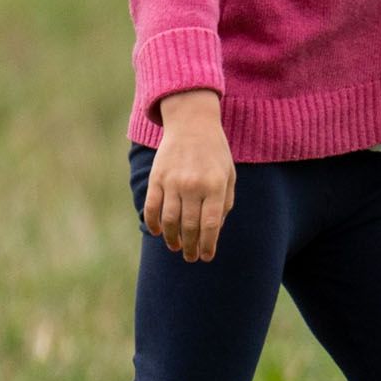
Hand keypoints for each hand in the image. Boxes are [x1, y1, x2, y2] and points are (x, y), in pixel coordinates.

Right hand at [142, 90, 235, 260]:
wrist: (192, 123)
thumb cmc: (215, 153)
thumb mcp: (229, 175)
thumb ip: (224, 202)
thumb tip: (214, 230)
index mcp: (215, 186)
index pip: (210, 224)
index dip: (208, 245)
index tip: (206, 257)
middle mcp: (193, 186)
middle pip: (189, 226)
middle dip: (191, 246)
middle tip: (191, 257)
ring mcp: (172, 182)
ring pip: (169, 220)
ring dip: (172, 238)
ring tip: (176, 247)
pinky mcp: (157, 177)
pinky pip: (152, 206)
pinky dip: (153, 222)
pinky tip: (157, 232)